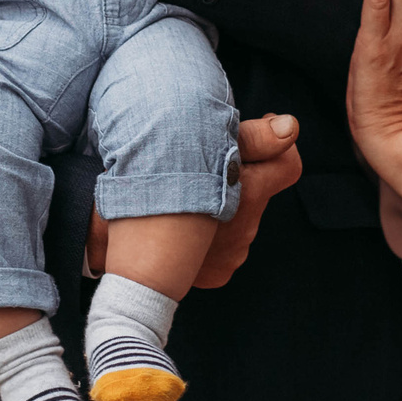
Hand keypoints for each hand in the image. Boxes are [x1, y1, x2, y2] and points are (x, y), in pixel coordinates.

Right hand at [87, 114, 301, 289]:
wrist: (110, 250)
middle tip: (202, 162)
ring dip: (224, 200)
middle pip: (261, 190)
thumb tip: (291, 126)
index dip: (274, 146)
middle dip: (241, 173)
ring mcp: (231, 258)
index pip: (288, 165)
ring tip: (184, 189)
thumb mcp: (196, 151)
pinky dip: (213, 228)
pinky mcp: (217, 274)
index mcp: (244, 198)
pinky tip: (184, 217)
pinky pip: (228, 243)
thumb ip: (253, 138)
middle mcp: (243, 233)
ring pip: (243, 215)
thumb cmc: (147, 188)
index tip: (253, 138)